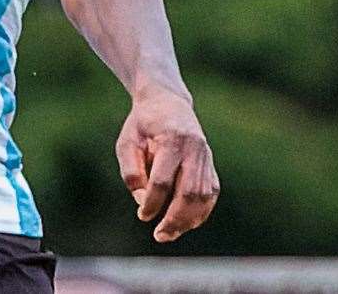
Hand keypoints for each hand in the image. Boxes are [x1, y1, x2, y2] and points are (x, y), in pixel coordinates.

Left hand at [116, 88, 219, 241]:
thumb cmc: (142, 124)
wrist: (167, 101)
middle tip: (160, 235)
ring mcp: (206, 157)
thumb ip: (131, 172)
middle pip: (189, 192)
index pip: (163, 180)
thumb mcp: (127, 142)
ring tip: (170, 233)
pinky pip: (210, 194)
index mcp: (172, 140)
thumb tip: (143, 202)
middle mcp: (194, 149)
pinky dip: (201, 212)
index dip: (152, 202)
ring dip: (188, 220)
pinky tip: (186, 224)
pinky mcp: (210, 164)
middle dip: (175, 218)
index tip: (142, 215)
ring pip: (204, 196)